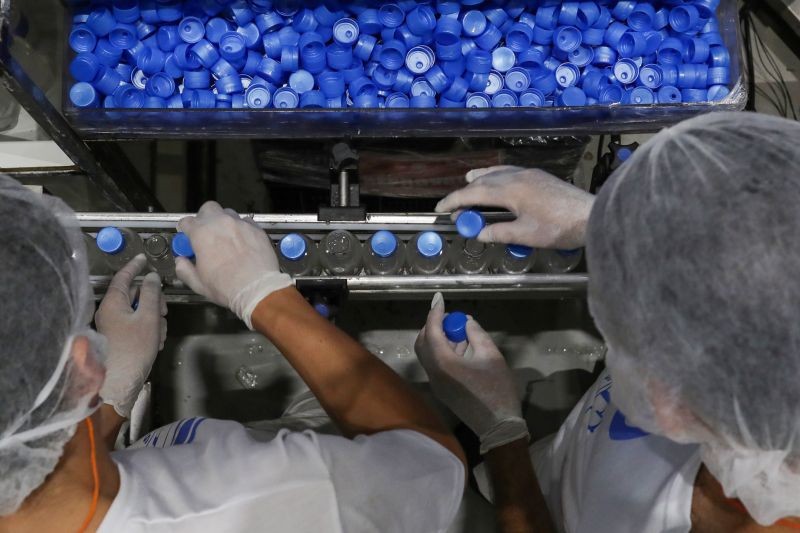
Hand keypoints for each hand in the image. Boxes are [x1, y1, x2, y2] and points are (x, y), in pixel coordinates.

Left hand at [96, 255, 166, 418]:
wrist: (120, 381)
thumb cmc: (134, 347)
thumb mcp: (149, 318)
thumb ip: (152, 294)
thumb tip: (151, 277)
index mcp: (112, 303)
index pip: (123, 278)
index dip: (135, 267)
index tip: (144, 258)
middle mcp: (109, 312)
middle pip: (134, 295)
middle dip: (153, 301)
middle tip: (166, 311)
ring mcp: (112, 326)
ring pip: (138, 312)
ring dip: (154, 318)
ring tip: (161, 334)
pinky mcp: (118, 338)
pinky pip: (136, 325)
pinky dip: (148, 329)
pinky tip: (157, 342)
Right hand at [176, 201, 291, 328]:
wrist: (256, 288)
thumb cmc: (225, 286)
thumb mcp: (197, 283)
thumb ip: (184, 269)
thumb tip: (181, 261)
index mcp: (201, 233)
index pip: (186, 221)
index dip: (185, 231)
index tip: (188, 239)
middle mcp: (221, 222)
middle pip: (208, 209)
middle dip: (205, 218)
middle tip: (207, 234)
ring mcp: (241, 224)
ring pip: (229, 214)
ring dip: (225, 223)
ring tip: (228, 239)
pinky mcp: (257, 229)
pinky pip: (247, 222)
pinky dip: (242, 229)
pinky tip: (244, 243)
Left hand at [415, 293, 528, 454]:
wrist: (498, 426)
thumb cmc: (497, 389)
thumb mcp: (491, 355)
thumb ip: (476, 334)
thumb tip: (465, 321)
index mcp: (444, 363)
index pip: (432, 331)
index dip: (435, 312)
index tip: (440, 298)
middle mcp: (433, 372)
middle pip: (423, 342)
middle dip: (433, 326)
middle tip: (450, 318)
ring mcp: (435, 383)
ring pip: (427, 354)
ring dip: (438, 339)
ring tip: (459, 332)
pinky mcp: (441, 390)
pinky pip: (435, 364)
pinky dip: (443, 352)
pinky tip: (461, 349)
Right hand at [435, 166, 594, 249]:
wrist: (591, 216)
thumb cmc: (559, 228)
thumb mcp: (526, 235)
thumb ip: (499, 233)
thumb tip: (479, 233)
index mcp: (511, 190)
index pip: (474, 194)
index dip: (454, 201)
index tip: (441, 209)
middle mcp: (517, 177)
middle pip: (483, 182)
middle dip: (464, 193)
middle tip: (453, 206)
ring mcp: (529, 174)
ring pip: (497, 173)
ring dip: (480, 180)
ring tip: (468, 183)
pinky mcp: (539, 177)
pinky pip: (510, 172)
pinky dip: (496, 176)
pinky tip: (498, 181)